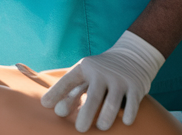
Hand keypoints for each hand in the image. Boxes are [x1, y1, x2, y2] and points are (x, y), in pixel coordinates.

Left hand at [42, 30, 164, 131]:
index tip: (45, 105)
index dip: (57, 92)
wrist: (133, 56)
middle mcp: (101, 73)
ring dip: (106, 118)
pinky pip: (131, 105)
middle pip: (93, 97)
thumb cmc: (101, 72)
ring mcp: (119, 80)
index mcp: (85, 68)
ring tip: (100, 128)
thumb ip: (72, 91)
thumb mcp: (85, 75)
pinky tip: (124, 122)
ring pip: (112, 103)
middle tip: (79, 129)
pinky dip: (127, 115)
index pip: (68, 81)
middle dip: (86, 114)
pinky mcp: (136, 87)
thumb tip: (56, 111)